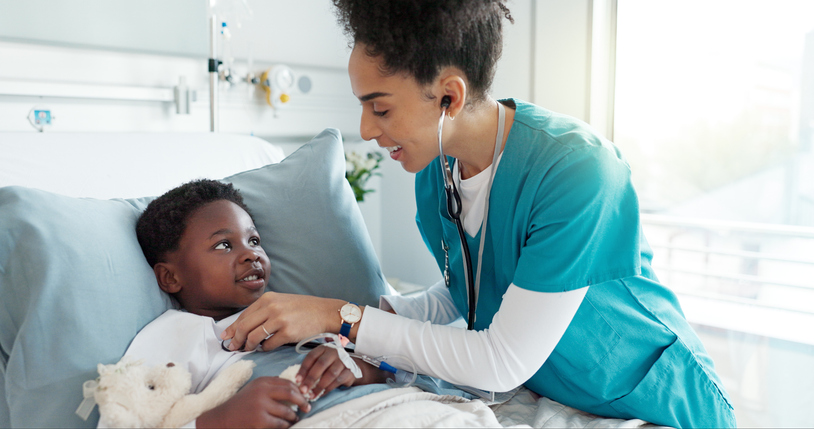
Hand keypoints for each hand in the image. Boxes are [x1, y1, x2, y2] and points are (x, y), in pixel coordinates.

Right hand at [196, 377, 310, 428]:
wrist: (222, 419)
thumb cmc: (240, 405)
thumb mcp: (254, 389)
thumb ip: (271, 386)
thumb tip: (294, 388)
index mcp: (262, 382)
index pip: (287, 382)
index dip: (299, 390)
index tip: (305, 396)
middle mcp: (262, 391)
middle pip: (291, 393)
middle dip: (302, 401)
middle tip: (307, 407)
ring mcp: (260, 406)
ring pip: (287, 411)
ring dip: (293, 417)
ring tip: (294, 419)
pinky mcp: (259, 420)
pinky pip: (280, 424)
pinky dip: (285, 426)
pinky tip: (286, 426)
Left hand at [220, 292, 344, 351]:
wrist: (324, 312)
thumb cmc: (302, 308)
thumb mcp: (281, 302)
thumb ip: (263, 311)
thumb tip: (243, 327)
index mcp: (267, 299)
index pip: (243, 316)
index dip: (232, 328)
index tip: (226, 337)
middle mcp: (271, 307)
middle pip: (244, 327)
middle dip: (236, 340)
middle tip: (233, 347)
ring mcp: (280, 320)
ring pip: (254, 337)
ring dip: (248, 346)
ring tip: (248, 349)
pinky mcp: (288, 332)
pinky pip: (268, 345)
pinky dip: (264, 349)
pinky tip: (265, 348)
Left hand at [296, 345, 389, 398]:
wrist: (349, 366)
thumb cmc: (329, 365)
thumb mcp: (320, 362)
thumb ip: (310, 368)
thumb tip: (298, 381)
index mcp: (323, 349)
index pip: (311, 357)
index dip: (303, 369)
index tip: (297, 381)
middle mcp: (334, 352)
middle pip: (321, 364)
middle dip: (311, 379)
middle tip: (303, 390)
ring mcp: (343, 360)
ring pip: (331, 373)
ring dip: (320, 386)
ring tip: (312, 395)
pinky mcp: (350, 370)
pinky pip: (338, 380)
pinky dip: (329, 388)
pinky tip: (322, 394)